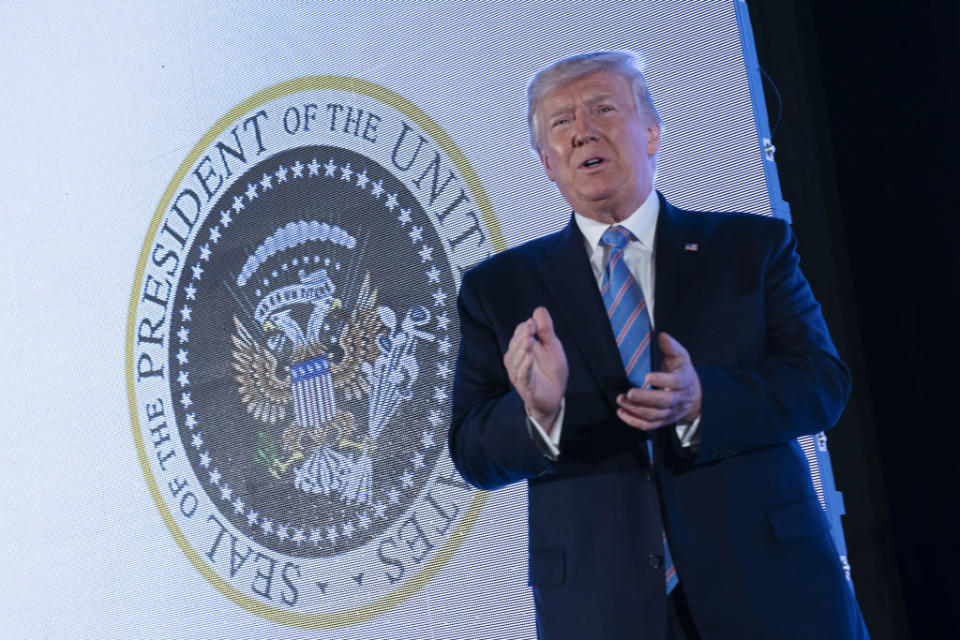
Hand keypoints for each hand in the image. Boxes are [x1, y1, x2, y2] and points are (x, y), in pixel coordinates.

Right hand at [504, 307, 567, 432]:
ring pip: (515, 360)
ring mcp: (519, 374)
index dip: (526, 327)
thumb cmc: (552, 370)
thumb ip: (546, 330)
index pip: (519, 334)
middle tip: (531, 327)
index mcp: (522, 349)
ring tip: (529, 340)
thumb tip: (539, 310)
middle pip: (515, 345)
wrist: (555, 396)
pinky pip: (522, 376)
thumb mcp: (552, 346)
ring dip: (522, 349)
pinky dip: (525, 367)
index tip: (534, 322)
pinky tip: (529, 358)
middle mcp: (516, 360)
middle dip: (522, 335)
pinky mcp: (525, 387)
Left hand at [616, 332, 701, 430]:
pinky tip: (622, 412)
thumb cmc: (681, 371)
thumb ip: (671, 347)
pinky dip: (634, 421)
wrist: (693, 394)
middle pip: (664, 402)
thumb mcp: (680, 356)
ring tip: (621, 400)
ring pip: (655, 415)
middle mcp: (680, 399)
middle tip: (629, 393)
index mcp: (684, 381)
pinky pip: (649, 426)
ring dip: (636, 409)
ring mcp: (671, 412)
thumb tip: (662, 336)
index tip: (647, 377)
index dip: (662, 381)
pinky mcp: (664, 421)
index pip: (675, 382)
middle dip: (645, 399)